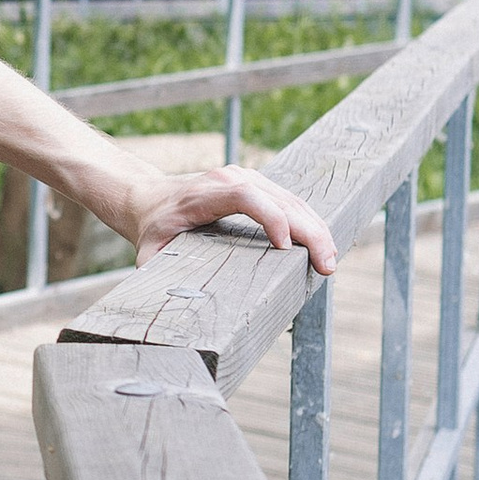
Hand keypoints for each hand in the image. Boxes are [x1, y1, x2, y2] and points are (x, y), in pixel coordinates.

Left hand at [129, 162, 338, 274]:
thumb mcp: (148, 251)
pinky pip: (290, 200)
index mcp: (206, 193)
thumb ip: (154, 271)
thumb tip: (163, 301)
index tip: (286, 248)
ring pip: (292, 199)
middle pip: (280, 199)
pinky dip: (309, 221)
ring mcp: (248, 178)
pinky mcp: (258, 184)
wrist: (150, 198)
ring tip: (330, 259)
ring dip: (316, 228)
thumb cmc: (152, 228)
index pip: (246, 197)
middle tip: (327, 265)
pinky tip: (322, 242)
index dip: (271, 219)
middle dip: (308, 232)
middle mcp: (232, 179)